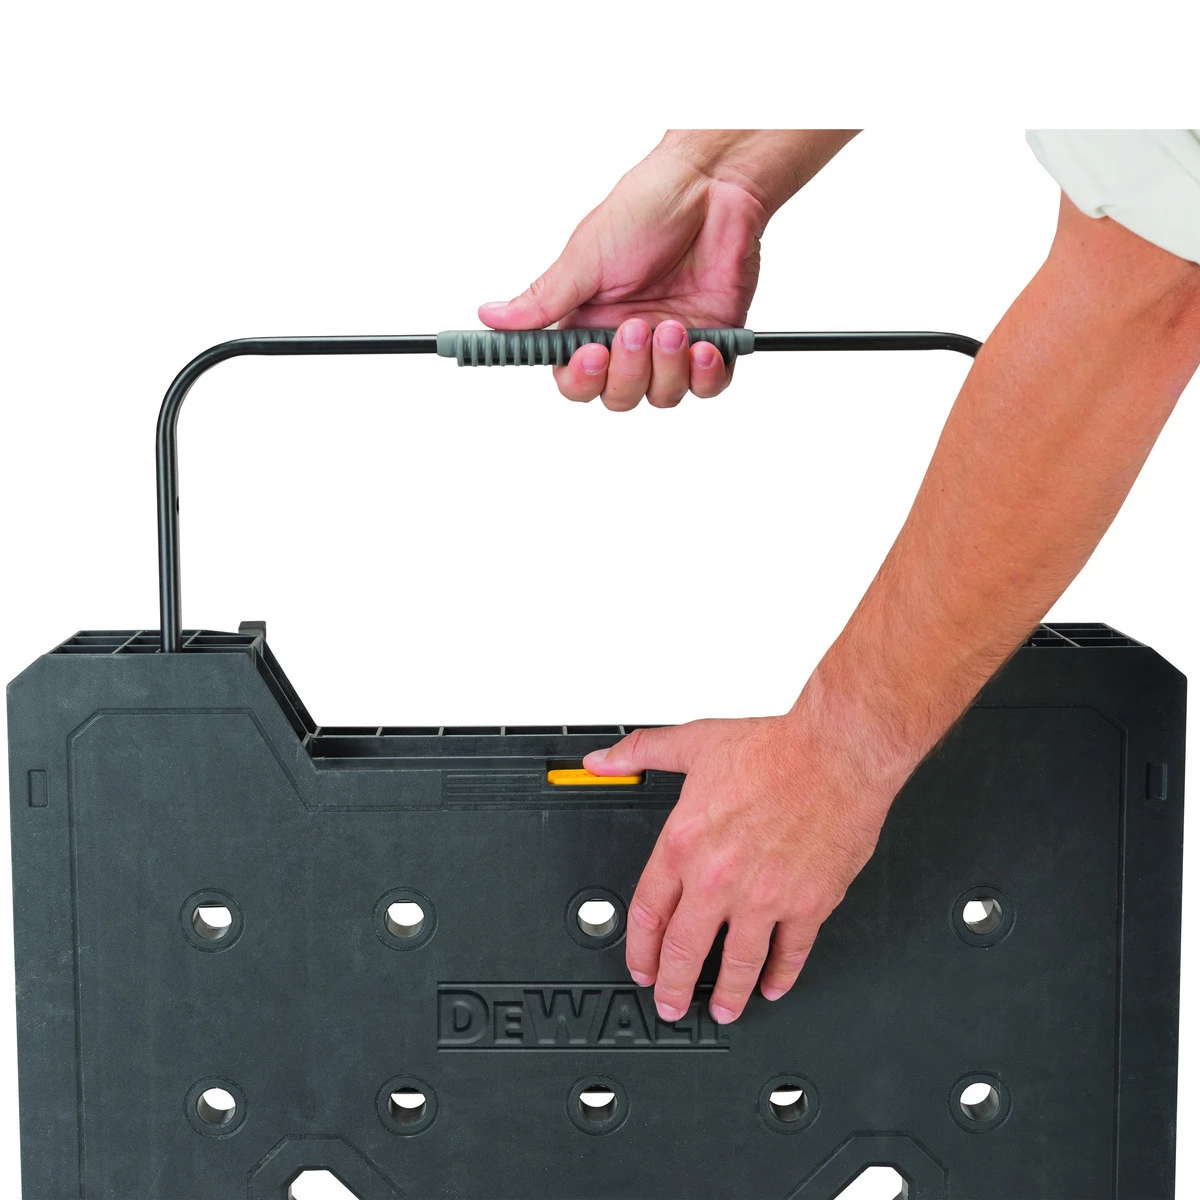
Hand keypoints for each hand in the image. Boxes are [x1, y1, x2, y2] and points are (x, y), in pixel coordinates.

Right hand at [479, 136, 766, 409]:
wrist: (714, 185)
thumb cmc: (648, 207)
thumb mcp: (586, 256)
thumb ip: (544, 300)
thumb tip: (489, 317)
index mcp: (591, 322)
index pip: (574, 378)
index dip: (580, 378)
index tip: (589, 355)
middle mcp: (628, 340)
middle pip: (618, 395)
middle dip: (627, 372)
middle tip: (636, 329)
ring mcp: (671, 344)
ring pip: (662, 395)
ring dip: (667, 368)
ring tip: (674, 325)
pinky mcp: (714, 342)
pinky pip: (708, 387)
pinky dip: (706, 376)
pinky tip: (704, 347)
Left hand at [583, 704, 900, 1023]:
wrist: (838, 751)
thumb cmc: (774, 748)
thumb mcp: (694, 743)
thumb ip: (641, 753)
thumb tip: (601, 761)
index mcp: (685, 843)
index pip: (648, 912)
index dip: (640, 949)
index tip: (641, 966)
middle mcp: (719, 877)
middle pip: (684, 950)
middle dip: (673, 986)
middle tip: (671, 1003)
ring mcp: (764, 897)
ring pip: (736, 964)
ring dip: (727, 995)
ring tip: (723, 1010)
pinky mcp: (808, 904)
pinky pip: (790, 953)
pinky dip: (781, 975)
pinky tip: (774, 984)